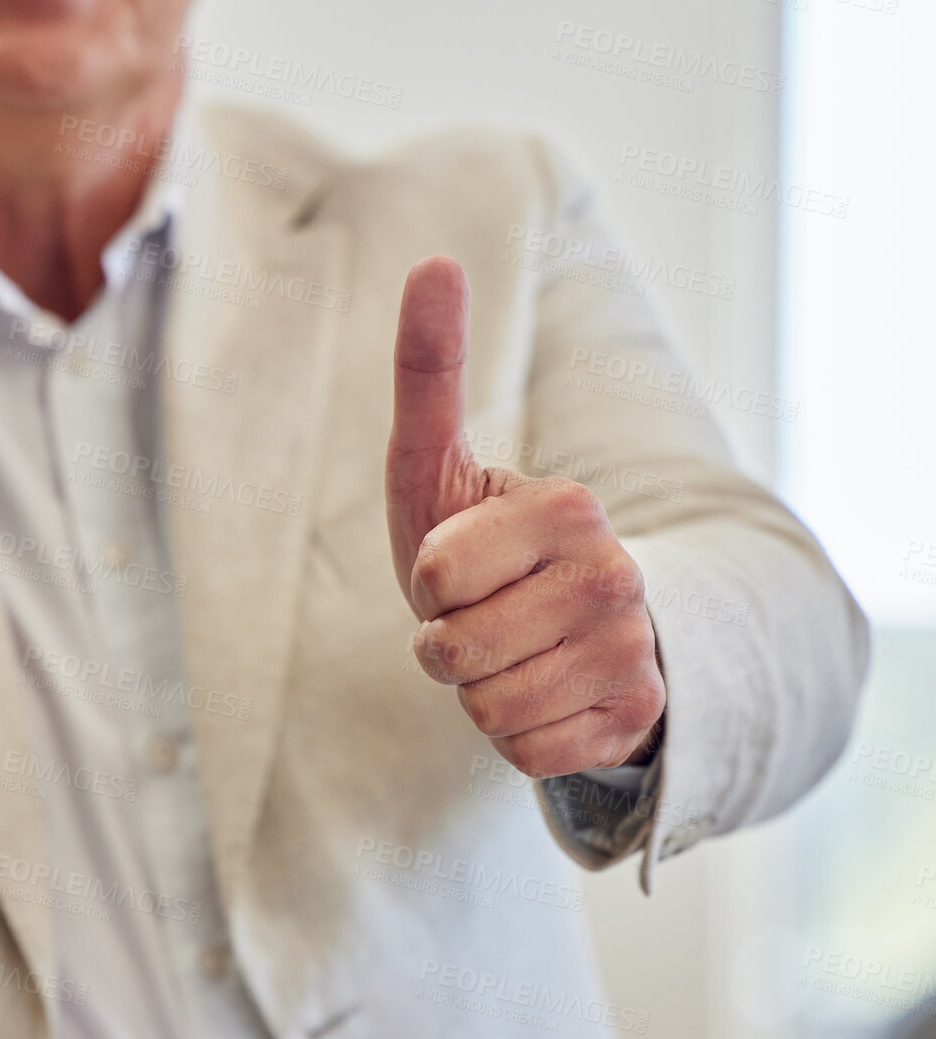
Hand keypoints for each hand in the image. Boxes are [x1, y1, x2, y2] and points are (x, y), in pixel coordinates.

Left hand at [385, 257, 663, 778]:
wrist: (557, 629)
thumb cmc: (475, 545)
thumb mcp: (437, 463)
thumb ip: (431, 368)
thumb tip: (433, 261)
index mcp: (568, 508)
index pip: (436, 575)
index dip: (424, 584)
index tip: (454, 567)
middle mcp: (617, 576)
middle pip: (455, 652)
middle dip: (443, 644)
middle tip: (479, 617)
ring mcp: (633, 651)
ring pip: (488, 709)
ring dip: (474, 691)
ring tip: (507, 653)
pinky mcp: (636, 718)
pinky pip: (525, 753)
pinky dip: (513, 735)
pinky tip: (541, 694)